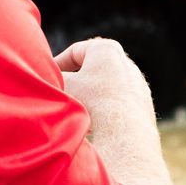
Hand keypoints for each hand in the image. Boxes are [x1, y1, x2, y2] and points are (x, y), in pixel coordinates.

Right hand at [56, 38, 169, 184]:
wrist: (123, 134)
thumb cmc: (91, 103)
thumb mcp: (63, 85)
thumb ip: (52, 77)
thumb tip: (41, 78)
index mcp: (106, 49)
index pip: (75, 52)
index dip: (56, 64)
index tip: (46, 78)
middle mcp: (126, 63)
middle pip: (91, 70)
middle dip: (74, 82)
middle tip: (59, 95)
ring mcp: (137, 86)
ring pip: (105, 88)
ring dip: (88, 98)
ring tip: (74, 113)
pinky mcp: (144, 107)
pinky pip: (117, 105)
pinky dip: (104, 111)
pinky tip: (92, 126)